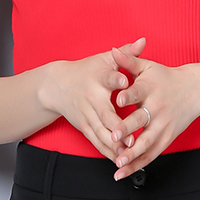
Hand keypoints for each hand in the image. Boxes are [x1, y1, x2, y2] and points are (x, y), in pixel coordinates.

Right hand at [39, 37, 146, 159]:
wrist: (56, 86)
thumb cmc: (86, 70)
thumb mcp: (104, 59)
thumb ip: (126, 53)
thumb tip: (143, 40)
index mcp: (98, 79)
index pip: (108, 78)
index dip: (116, 79)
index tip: (125, 81)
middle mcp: (91, 99)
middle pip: (105, 114)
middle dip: (118, 126)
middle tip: (132, 137)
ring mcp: (87, 116)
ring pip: (101, 133)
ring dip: (114, 144)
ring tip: (129, 153)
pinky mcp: (84, 127)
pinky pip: (96, 142)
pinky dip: (107, 151)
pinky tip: (119, 159)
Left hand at [108, 46, 199, 178]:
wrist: (196, 90)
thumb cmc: (166, 77)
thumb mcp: (148, 67)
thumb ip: (129, 60)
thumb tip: (112, 50)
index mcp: (150, 89)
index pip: (138, 91)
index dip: (128, 95)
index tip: (117, 99)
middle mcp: (158, 109)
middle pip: (141, 120)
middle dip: (127, 129)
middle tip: (114, 137)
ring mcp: (163, 126)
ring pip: (146, 142)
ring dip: (132, 154)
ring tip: (118, 162)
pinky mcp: (167, 138)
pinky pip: (151, 154)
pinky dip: (137, 164)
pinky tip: (123, 172)